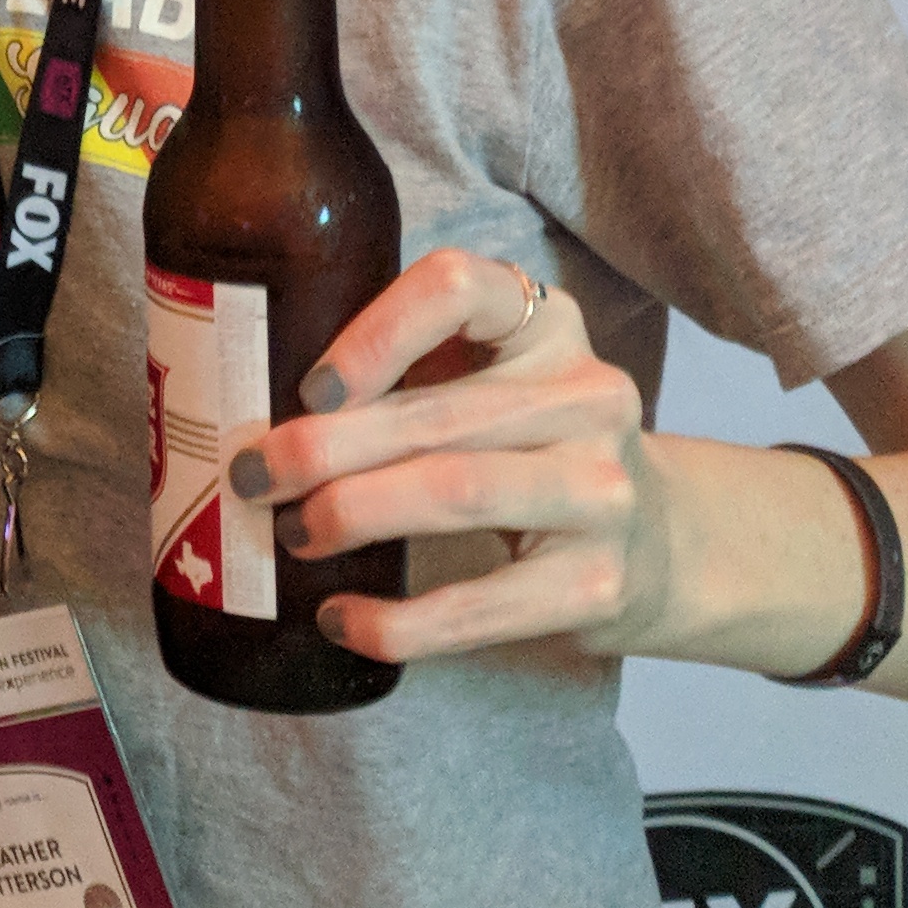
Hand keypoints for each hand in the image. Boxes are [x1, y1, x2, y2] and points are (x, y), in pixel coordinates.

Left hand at [227, 249, 670, 662]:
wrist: (659, 546)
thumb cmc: (531, 449)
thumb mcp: (494, 379)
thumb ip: (410, 368)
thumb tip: (247, 399)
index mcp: (546, 323)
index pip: (457, 287)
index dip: (374, 332)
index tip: (310, 387)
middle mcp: (588, 393)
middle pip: (436, 413)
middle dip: (323, 449)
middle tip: (252, 476)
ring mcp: (601, 490)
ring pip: (454, 491)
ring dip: (352, 515)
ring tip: (292, 534)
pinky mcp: (598, 583)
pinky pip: (477, 604)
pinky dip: (394, 621)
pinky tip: (340, 617)